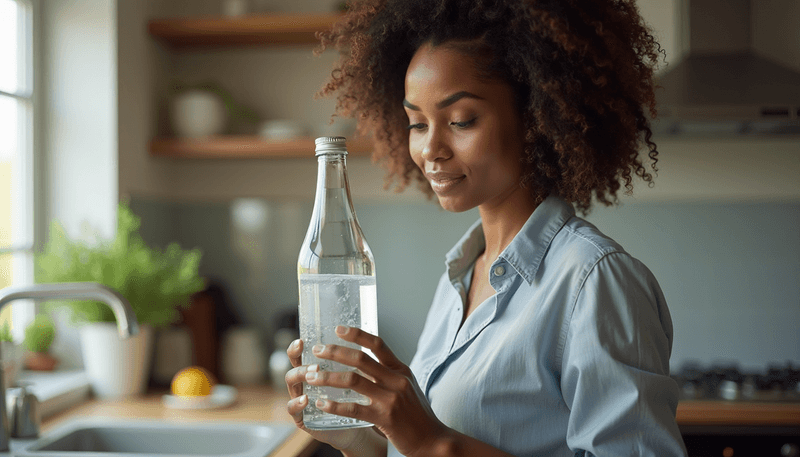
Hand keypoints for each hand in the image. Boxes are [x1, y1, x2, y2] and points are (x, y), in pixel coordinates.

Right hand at [285, 338, 372, 451]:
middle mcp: (307, 381)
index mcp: (317, 368)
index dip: (297, 346)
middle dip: (299, 359)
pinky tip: (307, 399)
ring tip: (313, 374)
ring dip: (301, 375)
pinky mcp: (303, 418)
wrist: (362, 427)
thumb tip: (367, 332)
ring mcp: (303, 399)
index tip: (302, 340)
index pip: (302, 353)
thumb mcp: (360, 375)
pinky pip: (293, 410)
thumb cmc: (359, 398)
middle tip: (314, 360)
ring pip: (292, 383)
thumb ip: (358, 359)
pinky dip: (297, 403)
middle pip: (294, 365)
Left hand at [304, 326, 449, 456]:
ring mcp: (390, 399)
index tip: (338, 329)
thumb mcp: (407, 386)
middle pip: (360, 358)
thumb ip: (389, 374)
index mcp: (401, 370)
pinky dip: (334, 405)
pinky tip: (321, 403)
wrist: (433, 439)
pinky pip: (353, 408)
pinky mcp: (384, 418)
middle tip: (317, 350)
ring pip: (352, 380)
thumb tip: (366, 363)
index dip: (356, 334)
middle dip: (335, 352)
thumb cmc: (418, 414)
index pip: (377, 344)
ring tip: (311, 376)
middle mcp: (396, 380)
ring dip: (328, 377)